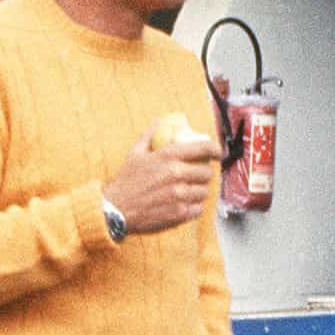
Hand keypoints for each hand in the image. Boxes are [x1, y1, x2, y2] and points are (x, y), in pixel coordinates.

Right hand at [102, 122, 218, 234]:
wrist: (116, 210)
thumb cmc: (126, 181)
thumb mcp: (135, 153)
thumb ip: (150, 135)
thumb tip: (160, 121)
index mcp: (169, 157)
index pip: (205, 148)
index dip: (216, 150)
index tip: (218, 153)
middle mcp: (177, 175)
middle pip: (207, 173)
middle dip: (203, 174)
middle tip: (196, 176)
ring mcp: (180, 195)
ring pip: (204, 192)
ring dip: (199, 191)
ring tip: (188, 191)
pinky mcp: (179, 213)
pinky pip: (198, 209)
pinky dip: (194, 207)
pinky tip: (184, 205)